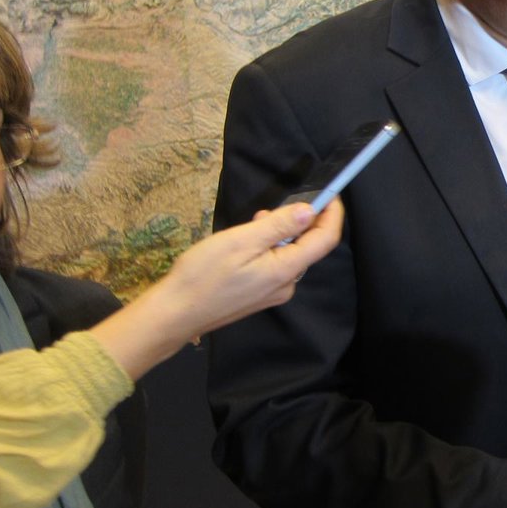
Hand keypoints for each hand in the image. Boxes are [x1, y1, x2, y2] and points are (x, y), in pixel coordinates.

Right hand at [91, 199, 343, 378]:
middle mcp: (286, 285)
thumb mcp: (241, 241)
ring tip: (252, 224)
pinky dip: (267, 248)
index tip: (330, 193)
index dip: (332, 214)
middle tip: (268, 210)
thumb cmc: (203, 274)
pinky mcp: (259, 296)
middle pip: (308, 246)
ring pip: (288, 254)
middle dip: (298, 222)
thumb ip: (279, 225)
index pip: (325, 239)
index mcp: (286, 270)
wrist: (174, 314)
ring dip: (279, 234)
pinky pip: (274, 266)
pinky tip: (244, 244)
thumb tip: (310, 211)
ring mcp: (273, 293)